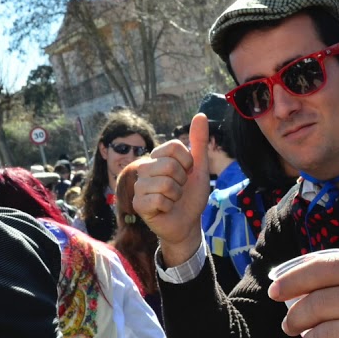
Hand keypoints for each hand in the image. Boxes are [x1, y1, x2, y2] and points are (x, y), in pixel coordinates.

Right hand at [131, 112, 210, 264]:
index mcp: (158, 157)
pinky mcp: (138, 204)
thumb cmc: (191, 195)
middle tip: (180, 189)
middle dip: (182, 181)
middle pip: (169, 165)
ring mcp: (139, 186)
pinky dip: (168, 206)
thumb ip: (198, 142)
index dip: (188, 162)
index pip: (174, 146)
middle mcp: (145, 168)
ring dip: (176, 195)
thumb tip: (200, 115)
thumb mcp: (199, 168)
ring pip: (164, 184)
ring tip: (173, 199)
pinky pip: (157, 200)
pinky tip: (165, 209)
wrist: (187, 223)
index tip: (188, 173)